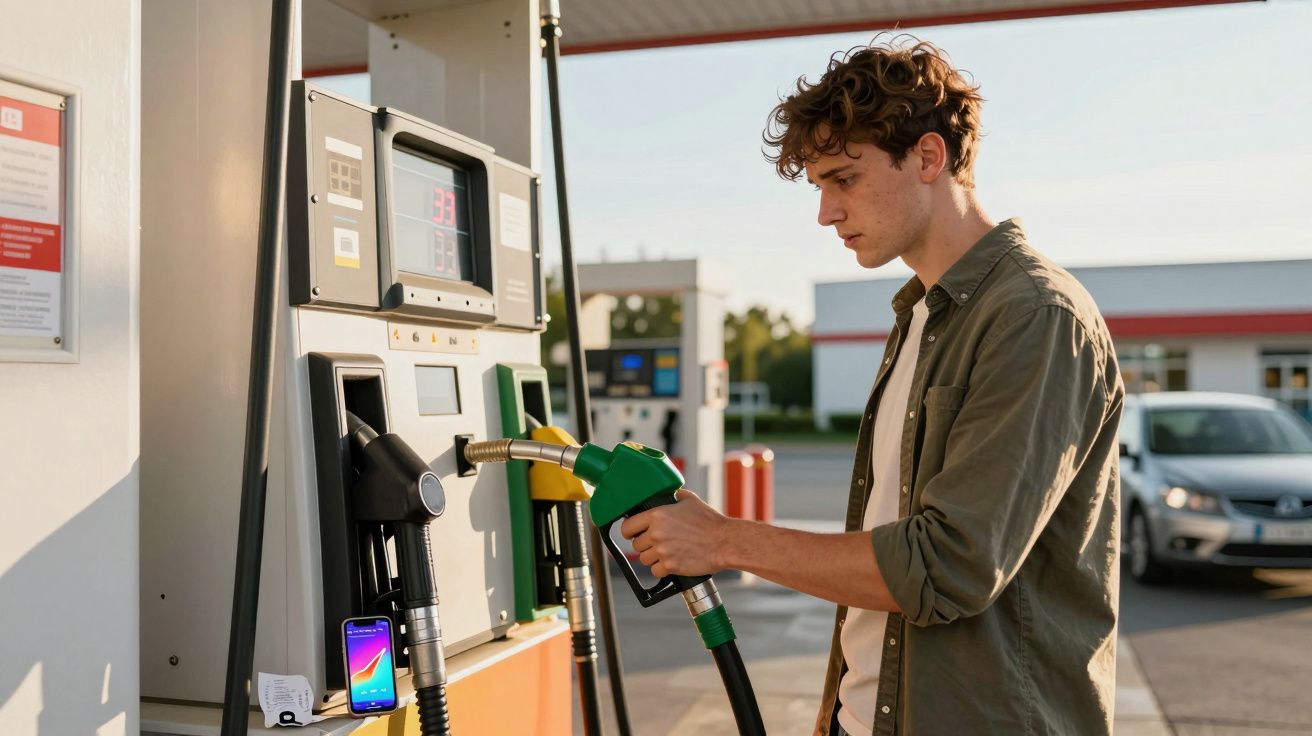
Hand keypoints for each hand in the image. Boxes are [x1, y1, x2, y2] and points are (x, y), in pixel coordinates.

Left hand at [619, 490, 733, 577]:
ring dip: (653, 558)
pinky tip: (671, 563)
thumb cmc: (710, 522)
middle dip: (645, 545)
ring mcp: (663, 551)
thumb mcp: (690, 500)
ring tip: (667, 553)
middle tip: (658, 543)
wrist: (724, 542)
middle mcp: (656, 533)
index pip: (627, 527)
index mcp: (657, 515)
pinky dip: (662, 570)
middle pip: (636, 545)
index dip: (629, 531)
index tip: (632, 534)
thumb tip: (670, 494)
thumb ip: (675, 496)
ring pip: (644, 559)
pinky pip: (656, 571)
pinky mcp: (671, 566)